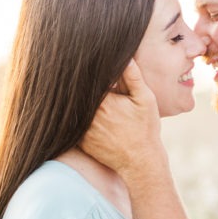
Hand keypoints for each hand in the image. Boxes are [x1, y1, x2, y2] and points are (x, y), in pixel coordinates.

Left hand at [80, 60, 161, 175]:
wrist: (140, 163)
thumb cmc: (145, 129)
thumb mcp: (144, 99)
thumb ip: (133, 76)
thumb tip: (125, 55)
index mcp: (103, 100)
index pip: (88, 79)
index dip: (88, 72)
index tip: (88, 64)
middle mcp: (88, 114)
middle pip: (79, 94)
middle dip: (81, 86)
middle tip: (78, 76)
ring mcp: (82, 129)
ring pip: (74, 110)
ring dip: (75, 102)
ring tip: (76, 94)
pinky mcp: (80, 142)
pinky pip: (72, 126)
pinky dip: (75, 120)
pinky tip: (83, 116)